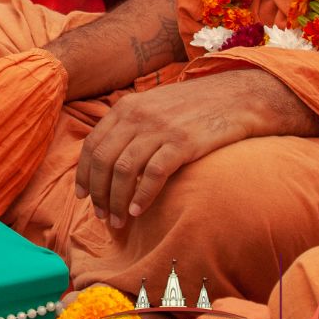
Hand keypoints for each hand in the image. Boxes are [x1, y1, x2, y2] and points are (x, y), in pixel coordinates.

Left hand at [74, 71, 310, 226]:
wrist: (236, 97)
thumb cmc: (193, 106)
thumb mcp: (154, 106)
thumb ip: (131, 125)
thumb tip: (109, 157)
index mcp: (126, 107)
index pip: (92, 145)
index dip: (84, 174)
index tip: (83, 196)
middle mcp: (138, 116)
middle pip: (104, 161)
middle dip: (98, 192)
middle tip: (100, 215)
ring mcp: (160, 129)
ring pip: (124, 170)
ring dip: (117, 200)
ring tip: (118, 221)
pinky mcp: (183, 143)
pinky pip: (153, 174)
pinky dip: (142, 196)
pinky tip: (139, 211)